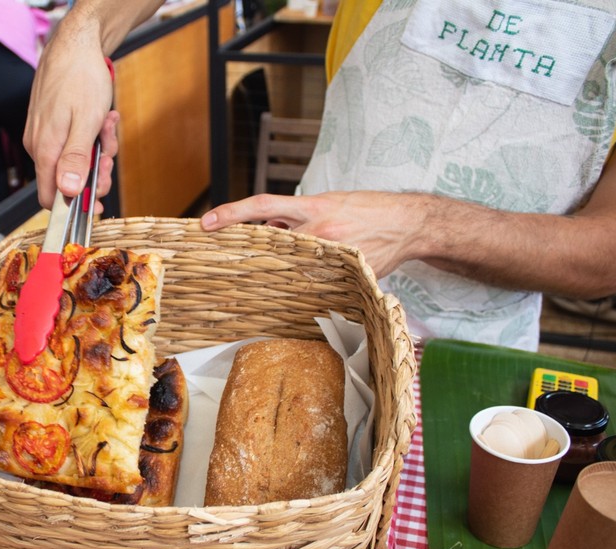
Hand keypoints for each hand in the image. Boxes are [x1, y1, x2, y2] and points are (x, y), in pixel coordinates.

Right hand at [24, 27, 117, 208]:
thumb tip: (67, 191)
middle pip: (66, 181)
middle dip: (93, 173)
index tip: (96, 203)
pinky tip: (102, 120)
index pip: (50, 197)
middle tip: (108, 157)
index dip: (74, 205)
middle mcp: (38, 145)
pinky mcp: (50, 126)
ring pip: (73, 161)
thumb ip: (75, 159)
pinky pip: (72, 143)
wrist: (75, 44)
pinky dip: (90, 137)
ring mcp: (43, 135)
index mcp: (45, 149)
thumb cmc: (81, 77)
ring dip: (96, 151)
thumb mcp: (86, 122)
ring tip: (106, 127)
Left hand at [200, 191, 427, 278]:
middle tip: (230, 263)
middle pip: (272, 244)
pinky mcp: (346, 270)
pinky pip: (317, 280)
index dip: (232, 213)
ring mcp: (332, 253)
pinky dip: (310, 279)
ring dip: (285, 268)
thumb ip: (296, 215)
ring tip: (287, 271)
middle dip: (255, 253)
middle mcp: (319, 229)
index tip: (205, 223)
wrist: (410, 222)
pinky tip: (313, 279)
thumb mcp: (328, 202)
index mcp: (312, 206)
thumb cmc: (367, 209)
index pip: (262, 206)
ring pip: (293, 265)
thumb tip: (269, 226)